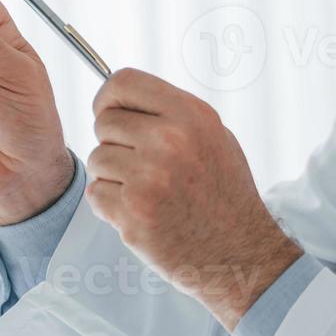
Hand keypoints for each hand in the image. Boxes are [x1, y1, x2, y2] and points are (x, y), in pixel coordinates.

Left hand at [85, 68, 301, 330]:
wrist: (239, 252)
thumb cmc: (225, 194)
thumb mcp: (215, 138)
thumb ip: (172, 115)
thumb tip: (123, 102)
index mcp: (192, 116)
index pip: (123, 82)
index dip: (109, 98)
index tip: (111, 113)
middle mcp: (170, 140)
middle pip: (104, 122)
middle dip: (115, 142)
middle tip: (142, 165)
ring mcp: (149, 177)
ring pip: (98, 160)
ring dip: (114, 176)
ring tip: (149, 192)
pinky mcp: (132, 212)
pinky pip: (96, 193)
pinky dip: (111, 204)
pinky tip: (144, 212)